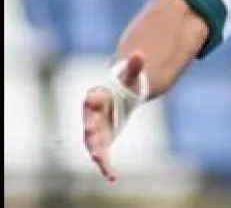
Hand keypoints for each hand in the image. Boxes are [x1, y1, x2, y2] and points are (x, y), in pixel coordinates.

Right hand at [82, 51, 145, 182]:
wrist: (121, 96)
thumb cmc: (124, 84)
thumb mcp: (131, 75)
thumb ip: (135, 66)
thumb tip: (140, 53)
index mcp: (97, 96)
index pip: (93, 98)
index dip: (93, 98)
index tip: (93, 97)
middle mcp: (92, 115)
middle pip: (90, 124)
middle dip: (90, 131)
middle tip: (91, 135)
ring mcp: (95, 129)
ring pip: (93, 142)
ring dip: (96, 151)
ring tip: (100, 161)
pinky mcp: (102, 141)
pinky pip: (102, 154)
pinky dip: (105, 165)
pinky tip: (112, 177)